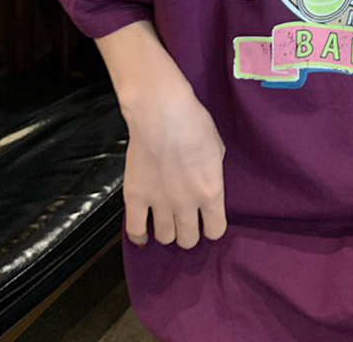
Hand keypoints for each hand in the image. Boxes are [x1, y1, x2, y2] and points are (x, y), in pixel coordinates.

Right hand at [122, 78, 227, 248]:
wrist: (162, 112)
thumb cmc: (193, 123)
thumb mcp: (217, 149)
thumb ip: (212, 174)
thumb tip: (205, 184)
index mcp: (211, 192)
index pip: (215, 230)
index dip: (212, 227)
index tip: (208, 220)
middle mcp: (186, 204)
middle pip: (188, 240)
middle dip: (188, 232)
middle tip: (185, 220)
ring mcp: (159, 203)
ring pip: (165, 238)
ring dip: (166, 231)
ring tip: (165, 219)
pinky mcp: (135, 198)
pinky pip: (135, 231)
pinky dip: (139, 235)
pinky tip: (143, 231)